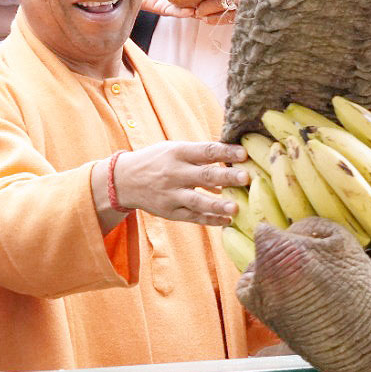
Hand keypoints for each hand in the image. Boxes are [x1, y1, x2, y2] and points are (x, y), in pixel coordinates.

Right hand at [109, 141, 250, 224]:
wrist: (124, 180)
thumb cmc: (158, 161)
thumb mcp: (174, 150)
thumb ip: (201, 156)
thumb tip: (232, 161)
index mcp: (178, 153)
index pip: (206, 151)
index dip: (226, 152)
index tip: (245, 153)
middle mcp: (174, 173)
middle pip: (204, 176)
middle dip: (226, 177)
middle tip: (246, 178)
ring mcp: (171, 195)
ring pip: (197, 201)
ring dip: (217, 205)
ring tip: (236, 208)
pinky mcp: (170, 212)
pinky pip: (193, 217)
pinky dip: (210, 219)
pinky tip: (227, 221)